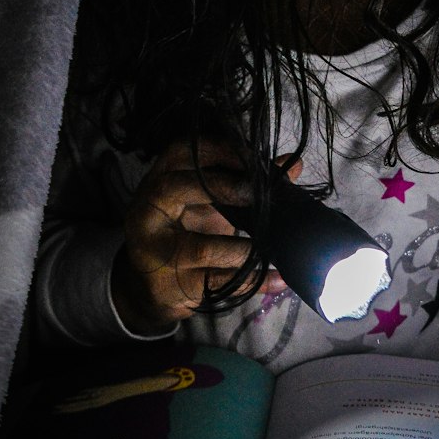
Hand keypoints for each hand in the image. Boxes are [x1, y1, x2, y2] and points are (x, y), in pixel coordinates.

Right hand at [111, 139, 302, 332]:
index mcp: (157, 183)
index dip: (217, 150)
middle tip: (260, 195)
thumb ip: (245, 184)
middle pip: (177, 188)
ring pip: (202, 248)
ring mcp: (153, 251)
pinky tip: (279, 279)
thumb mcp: (210, 206)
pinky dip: (253, 282)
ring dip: (245, 250)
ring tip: (274, 248)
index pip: (179, 152)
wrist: (150, 289)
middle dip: (224, 188)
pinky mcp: (167, 287)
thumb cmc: (183, 237)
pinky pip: (217, 283)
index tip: (254, 158)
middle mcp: (147, 212)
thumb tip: (291, 165)